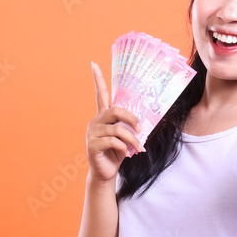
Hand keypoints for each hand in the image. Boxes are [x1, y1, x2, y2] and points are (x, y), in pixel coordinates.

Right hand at [85, 62, 142, 182]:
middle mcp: (95, 122)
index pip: (100, 94)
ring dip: (132, 139)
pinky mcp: (92, 145)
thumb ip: (130, 126)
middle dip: (131, 119)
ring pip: (116, 129)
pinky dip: (124, 147)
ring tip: (138, 147)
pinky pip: (112, 141)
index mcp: (103, 117)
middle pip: (114, 110)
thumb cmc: (117, 153)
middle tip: (141, 129)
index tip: (94, 64)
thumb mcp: (126, 137)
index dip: (97, 79)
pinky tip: (126, 154)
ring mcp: (92, 133)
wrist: (106, 173)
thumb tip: (144, 121)